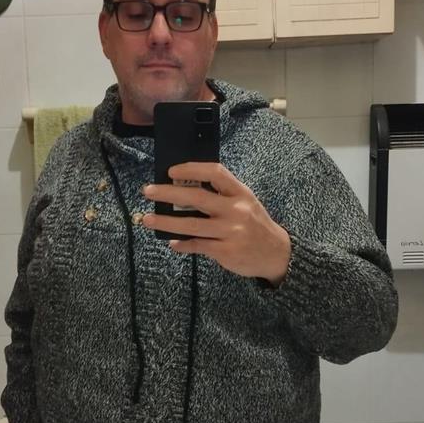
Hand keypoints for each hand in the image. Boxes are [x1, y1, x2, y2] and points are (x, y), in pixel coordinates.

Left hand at [142, 162, 290, 285]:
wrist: (276, 253)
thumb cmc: (255, 224)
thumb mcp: (246, 202)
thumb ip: (222, 195)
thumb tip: (184, 189)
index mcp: (240, 193)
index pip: (215, 172)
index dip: (191, 169)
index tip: (171, 171)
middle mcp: (236, 210)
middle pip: (196, 197)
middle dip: (168, 193)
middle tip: (148, 191)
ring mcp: (230, 231)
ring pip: (191, 224)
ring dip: (165, 222)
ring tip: (147, 219)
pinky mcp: (225, 251)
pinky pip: (197, 245)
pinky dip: (182, 244)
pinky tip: (171, 243)